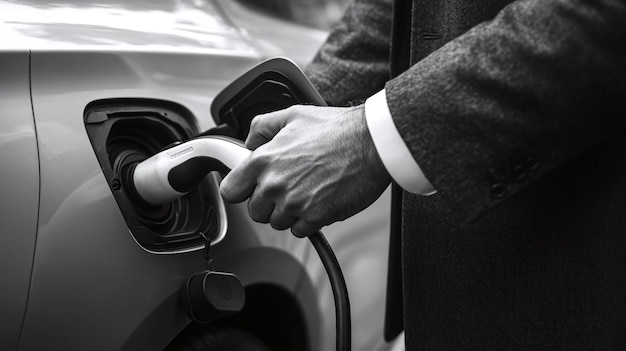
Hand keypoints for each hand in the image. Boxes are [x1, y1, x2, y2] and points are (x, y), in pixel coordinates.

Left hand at [220, 104, 391, 236]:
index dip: (241, 189)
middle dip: (268, 202)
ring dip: (289, 212)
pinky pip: (300, 230)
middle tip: (288, 186)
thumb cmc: (337, 129)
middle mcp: (274, 185)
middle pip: (255, 211)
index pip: (230, 191)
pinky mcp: (315, 217)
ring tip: (307, 190)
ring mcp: (295, 204)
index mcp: (263, 160)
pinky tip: (319, 200)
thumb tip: (250, 142)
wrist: (371, 144)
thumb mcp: (293, 115)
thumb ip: (262, 128)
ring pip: (277, 222)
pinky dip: (308, 220)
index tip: (250, 187)